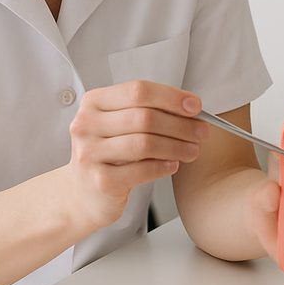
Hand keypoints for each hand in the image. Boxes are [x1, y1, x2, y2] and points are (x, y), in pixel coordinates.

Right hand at [66, 80, 206, 228]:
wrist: (81, 193)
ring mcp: (90, 153)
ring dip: (176, 146)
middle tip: (202, 132)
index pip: (139, 91)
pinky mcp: (99, 181)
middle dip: (180, 124)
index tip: (196, 106)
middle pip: (145, 117)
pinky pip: (141, 170)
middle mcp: (86, 124)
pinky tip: (174, 165)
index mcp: (94, 101)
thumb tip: (192, 108)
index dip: (171, 97)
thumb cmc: (110, 152)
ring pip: (145, 143)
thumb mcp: (121, 124)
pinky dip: (163, 166)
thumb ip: (149, 111)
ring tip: (193, 150)